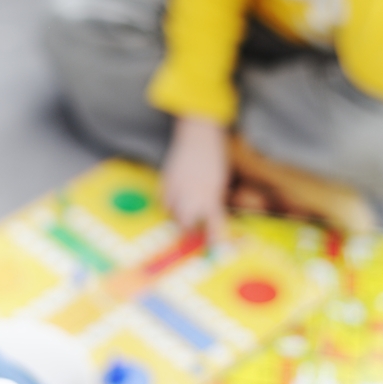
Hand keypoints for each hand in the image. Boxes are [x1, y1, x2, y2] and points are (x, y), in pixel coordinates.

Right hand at [161, 116, 228, 242]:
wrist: (199, 134)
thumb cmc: (215, 156)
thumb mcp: (220, 181)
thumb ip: (215, 199)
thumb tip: (211, 215)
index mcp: (210, 196)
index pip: (213, 225)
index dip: (213, 240)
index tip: (213, 249)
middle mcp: (192, 195)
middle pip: (185, 223)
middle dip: (189, 230)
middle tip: (193, 232)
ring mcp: (176, 188)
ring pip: (171, 213)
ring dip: (178, 217)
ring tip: (183, 215)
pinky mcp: (165, 180)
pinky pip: (163, 200)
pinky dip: (167, 205)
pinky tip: (172, 203)